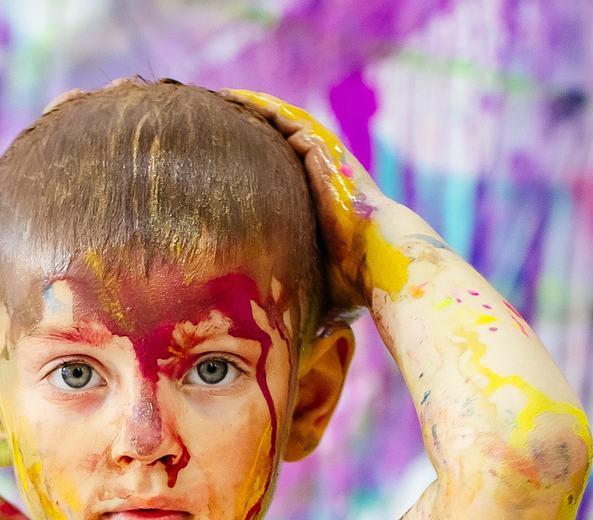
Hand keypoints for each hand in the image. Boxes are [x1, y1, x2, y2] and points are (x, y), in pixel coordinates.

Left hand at [222, 89, 387, 318]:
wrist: (382, 266)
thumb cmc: (355, 287)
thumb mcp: (314, 293)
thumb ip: (293, 304)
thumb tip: (278, 348)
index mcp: (316, 205)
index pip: (278, 178)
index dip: (251, 167)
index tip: (220, 166)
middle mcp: (321, 178)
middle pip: (276, 145)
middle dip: (246, 131)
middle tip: (210, 123)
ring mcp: (324, 163)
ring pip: (282, 126)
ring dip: (251, 112)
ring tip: (217, 100)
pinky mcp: (324, 154)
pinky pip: (289, 121)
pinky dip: (265, 109)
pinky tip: (238, 99)